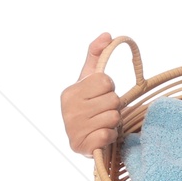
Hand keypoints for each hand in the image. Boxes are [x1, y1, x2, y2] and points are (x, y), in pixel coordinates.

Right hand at [60, 32, 119, 155]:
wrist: (83, 140)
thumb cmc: (88, 106)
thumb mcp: (90, 80)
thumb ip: (97, 56)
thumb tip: (107, 35)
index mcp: (70, 91)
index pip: (106, 81)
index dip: (109, 89)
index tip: (100, 96)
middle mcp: (68, 109)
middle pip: (113, 100)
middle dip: (113, 106)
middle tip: (103, 112)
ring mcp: (72, 129)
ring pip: (113, 117)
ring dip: (113, 122)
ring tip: (102, 123)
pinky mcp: (80, 146)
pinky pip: (108, 135)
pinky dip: (110, 136)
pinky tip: (100, 135)